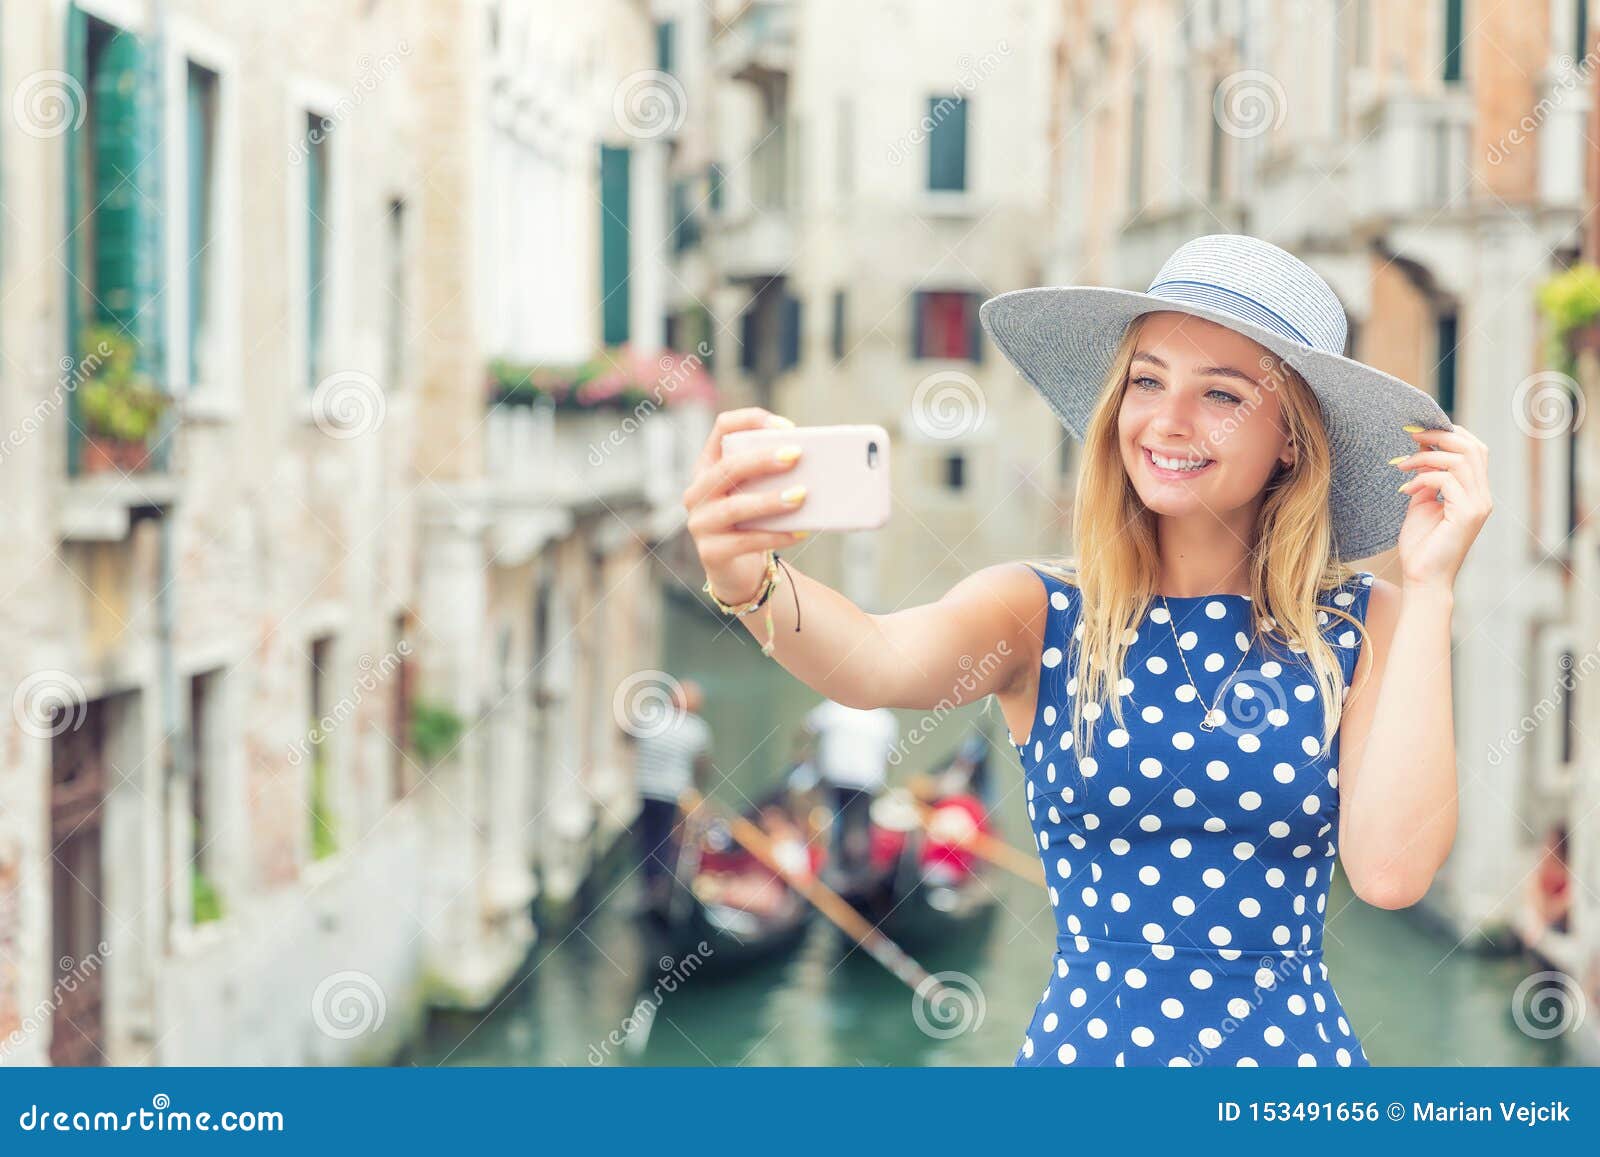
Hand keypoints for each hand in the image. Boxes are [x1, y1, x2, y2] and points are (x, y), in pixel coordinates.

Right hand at [682, 407, 808, 602]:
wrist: (738, 570)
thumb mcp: (757, 492)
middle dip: (763, 460)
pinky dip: (776, 535)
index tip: (786, 426)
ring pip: (735, 507)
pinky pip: (745, 542)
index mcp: (708, 466)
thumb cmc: (753, 521)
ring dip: (770, 500)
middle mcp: (698, 491)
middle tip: (796, 455)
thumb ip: (773, 475)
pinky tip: (800, 531)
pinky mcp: (711, 553)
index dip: (751, 420)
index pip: (722, 428)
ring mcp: (700, 523)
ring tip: (801, 495)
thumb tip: (815, 463)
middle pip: (728, 468)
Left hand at [1393, 422, 1491, 589]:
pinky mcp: (1467, 514)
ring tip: (1401, 465)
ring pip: (1460, 460)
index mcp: (1475, 491)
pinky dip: (1423, 478)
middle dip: (1439, 436)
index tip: (1419, 432)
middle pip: (1472, 448)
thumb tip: (1419, 452)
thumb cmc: (1421, 546)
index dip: (1450, 433)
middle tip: (1410, 436)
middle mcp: (1482, 496)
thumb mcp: (1421, 504)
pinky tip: (1406, 489)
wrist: (1422, 578)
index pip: (1474, 449)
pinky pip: (1447, 480)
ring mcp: (1478, 505)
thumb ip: (1426, 479)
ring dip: (1426, 456)